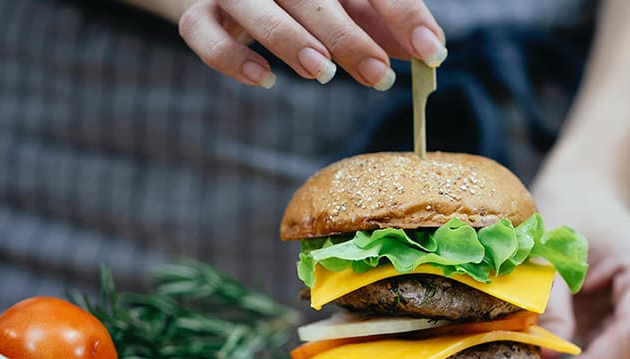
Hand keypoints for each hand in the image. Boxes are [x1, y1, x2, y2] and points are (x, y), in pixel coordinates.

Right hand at [178, 0, 446, 88]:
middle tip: (379, 76)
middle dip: (349, 36)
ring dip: (289, 38)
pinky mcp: (199, 11)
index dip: (403, 13)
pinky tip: (264, 79)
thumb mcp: (350, 4)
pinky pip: (202, 31)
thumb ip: (384, 23)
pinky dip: (230, 57)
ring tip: (323, 72)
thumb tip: (429, 51)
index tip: (431, 51)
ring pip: (253, 4)